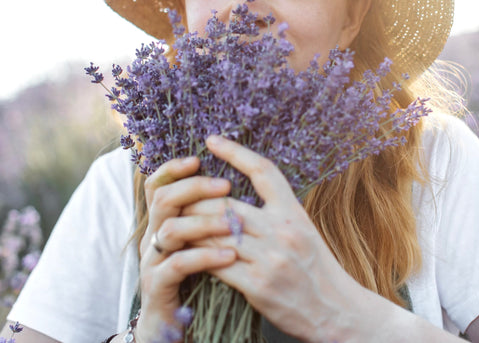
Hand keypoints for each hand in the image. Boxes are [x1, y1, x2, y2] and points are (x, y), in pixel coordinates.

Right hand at [136, 157, 236, 342]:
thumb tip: (233, 188)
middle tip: (225, 185)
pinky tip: (229, 257)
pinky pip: (177, 265)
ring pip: (169, 229)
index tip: (198, 159)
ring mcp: (152, 260)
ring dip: (203, 221)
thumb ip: (208, 216)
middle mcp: (153, 235)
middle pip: (163, 199)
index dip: (173, 168)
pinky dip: (204, 257)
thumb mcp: (201, 240)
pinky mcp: (157, 285)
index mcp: (164, 220)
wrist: (174, 321)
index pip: (159, 184)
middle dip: (195, 188)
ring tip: (232, 223)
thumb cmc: (196, 276)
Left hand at [182, 135, 368, 342]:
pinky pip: (216, 263)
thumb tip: (238, 202)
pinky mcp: (258, 285)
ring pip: (215, 233)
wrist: (337, 311)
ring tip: (174, 223)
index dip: (236, 151)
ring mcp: (270, 258)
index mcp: (293, 212)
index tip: (212, 140)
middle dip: (196, 200)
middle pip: (226, 203)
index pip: (263, 171)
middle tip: (177, 198)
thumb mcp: (303, 231)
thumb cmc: (317, 269)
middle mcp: (283, 230)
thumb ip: (275, 214)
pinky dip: (197, 256)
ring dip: (191, 228)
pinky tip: (186, 253)